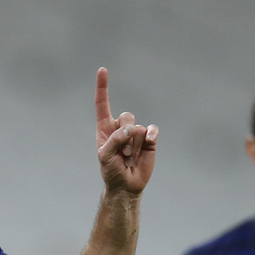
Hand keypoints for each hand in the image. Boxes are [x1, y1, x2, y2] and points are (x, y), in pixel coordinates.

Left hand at [95, 67, 157, 195]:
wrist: (126, 185)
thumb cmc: (111, 170)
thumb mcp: (105, 156)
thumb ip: (114, 140)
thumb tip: (131, 129)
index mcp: (105, 127)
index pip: (103, 103)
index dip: (103, 87)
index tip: (103, 70)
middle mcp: (121, 126)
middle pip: (126, 116)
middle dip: (125, 135)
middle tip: (122, 154)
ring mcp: (136, 132)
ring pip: (138, 128)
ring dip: (134, 145)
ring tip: (129, 158)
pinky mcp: (149, 139)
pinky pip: (152, 130)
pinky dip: (151, 136)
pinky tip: (149, 143)